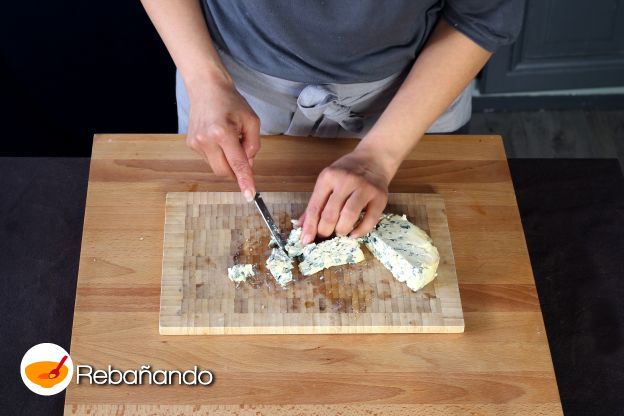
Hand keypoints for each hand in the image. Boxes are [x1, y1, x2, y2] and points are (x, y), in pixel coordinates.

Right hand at [185, 77, 259, 200]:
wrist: (206, 87)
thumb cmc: (230, 101)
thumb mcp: (251, 120)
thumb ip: (253, 145)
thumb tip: (248, 165)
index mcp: (222, 132)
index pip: (237, 163)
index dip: (244, 181)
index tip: (250, 196)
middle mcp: (206, 140)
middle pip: (224, 172)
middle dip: (236, 171)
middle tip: (243, 154)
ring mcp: (196, 143)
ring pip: (217, 167)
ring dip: (227, 160)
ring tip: (229, 138)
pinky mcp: (191, 144)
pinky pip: (210, 159)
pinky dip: (219, 154)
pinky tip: (219, 137)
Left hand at [299, 146, 395, 243]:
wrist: (374, 159)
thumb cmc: (347, 172)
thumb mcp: (327, 181)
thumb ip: (315, 204)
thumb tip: (301, 226)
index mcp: (328, 177)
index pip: (315, 207)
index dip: (310, 227)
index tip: (306, 241)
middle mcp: (346, 181)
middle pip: (330, 214)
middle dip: (324, 231)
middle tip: (325, 236)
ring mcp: (364, 188)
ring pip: (349, 216)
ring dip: (341, 230)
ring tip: (339, 233)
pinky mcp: (380, 197)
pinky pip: (369, 220)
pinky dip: (360, 231)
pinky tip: (354, 234)